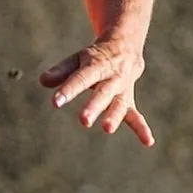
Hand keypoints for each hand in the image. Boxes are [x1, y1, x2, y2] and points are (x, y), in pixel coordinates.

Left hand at [38, 38, 153, 146]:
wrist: (125, 49)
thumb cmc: (94, 58)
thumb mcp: (77, 59)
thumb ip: (61, 71)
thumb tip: (43, 81)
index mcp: (96, 65)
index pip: (81, 78)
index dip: (68, 90)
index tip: (56, 102)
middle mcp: (112, 79)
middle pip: (102, 93)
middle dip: (94, 106)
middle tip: (83, 121)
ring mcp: (122, 91)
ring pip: (119, 104)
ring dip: (114, 116)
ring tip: (107, 128)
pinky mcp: (128, 102)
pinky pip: (136, 116)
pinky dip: (142, 129)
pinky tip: (148, 142)